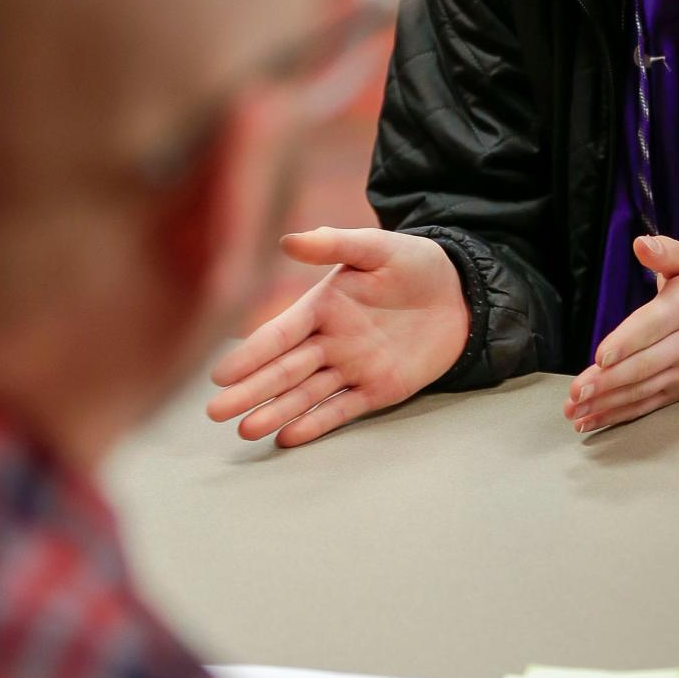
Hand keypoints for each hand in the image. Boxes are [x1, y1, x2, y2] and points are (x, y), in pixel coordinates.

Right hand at [208, 228, 469, 446]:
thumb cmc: (416, 264)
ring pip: (305, 394)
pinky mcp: (379, 390)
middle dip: (250, 391)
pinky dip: (316, 423)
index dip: (250, 354)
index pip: (279, 334)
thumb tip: (287, 241)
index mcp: (322, 307)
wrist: (463, 293)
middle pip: (283, 370)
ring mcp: (352, 368)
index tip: (220, 374)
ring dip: (276, 411)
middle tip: (215, 412)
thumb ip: (335, 245)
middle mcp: (329, 341)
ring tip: (246, 430)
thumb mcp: (378, 248)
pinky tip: (288, 436)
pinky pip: (342, 409)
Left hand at [564, 235, 678, 435]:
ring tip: (575, 411)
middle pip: (646, 365)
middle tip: (577, 392)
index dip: (627, 342)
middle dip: (609, 381)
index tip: (601, 356)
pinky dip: (618, 415)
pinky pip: (648, 405)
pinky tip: (591, 421)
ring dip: (607, 403)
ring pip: (643, 390)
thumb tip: (641, 244)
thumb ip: (666, 251)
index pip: (655, 326)